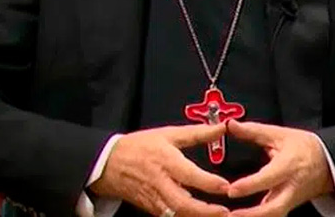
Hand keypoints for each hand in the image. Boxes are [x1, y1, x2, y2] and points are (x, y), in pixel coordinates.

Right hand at [89, 123, 230, 216]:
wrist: (108, 163)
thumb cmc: (140, 147)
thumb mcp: (169, 134)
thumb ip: (198, 133)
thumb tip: (223, 127)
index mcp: (166, 161)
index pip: (189, 174)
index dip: (208, 182)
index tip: (225, 186)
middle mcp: (160, 183)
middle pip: (182, 202)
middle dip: (204, 211)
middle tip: (225, 211)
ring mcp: (154, 199)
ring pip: (176, 214)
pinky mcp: (151, 209)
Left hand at [225, 121, 333, 216]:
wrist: (328, 163)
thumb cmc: (304, 148)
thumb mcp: (280, 135)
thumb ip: (254, 131)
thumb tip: (231, 125)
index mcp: (288, 165)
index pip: (268, 178)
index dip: (249, 185)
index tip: (232, 190)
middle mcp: (291, 186)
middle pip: (273, 208)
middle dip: (251, 215)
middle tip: (230, 214)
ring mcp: (291, 200)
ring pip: (274, 216)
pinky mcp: (289, 208)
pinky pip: (274, 216)